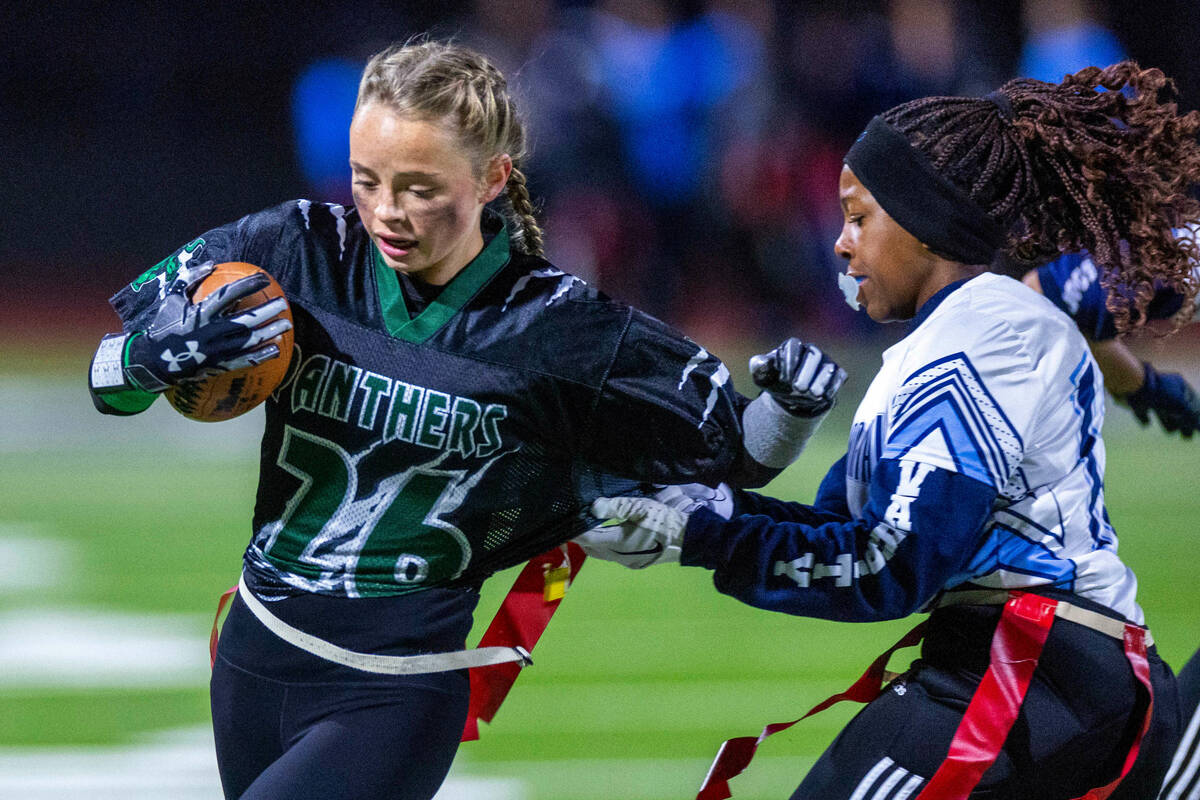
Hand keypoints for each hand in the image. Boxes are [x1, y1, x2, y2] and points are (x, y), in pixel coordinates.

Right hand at [122, 262, 292, 392]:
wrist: (153, 361)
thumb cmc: (164, 324)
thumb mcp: (172, 298)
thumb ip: (190, 279)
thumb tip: (211, 264)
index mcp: (199, 313)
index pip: (229, 295)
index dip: (248, 285)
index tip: (264, 279)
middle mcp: (210, 332)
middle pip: (245, 320)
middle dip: (267, 311)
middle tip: (283, 303)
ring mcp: (215, 351)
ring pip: (249, 341)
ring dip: (270, 332)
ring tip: (286, 325)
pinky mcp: (218, 366)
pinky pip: (245, 360)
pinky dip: (262, 355)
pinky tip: (276, 349)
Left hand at [576, 484, 732, 568]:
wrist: (690, 539)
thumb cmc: (666, 521)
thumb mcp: (641, 507)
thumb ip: (616, 507)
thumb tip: (593, 507)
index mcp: (619, 544)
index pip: (589, 538)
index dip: (576, 530)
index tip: (566, 521)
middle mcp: (620, 557)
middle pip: (592, 549)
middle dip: (582, 538)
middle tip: (576, 522)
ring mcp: (629, 563)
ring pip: (602, 554)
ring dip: (594, 543)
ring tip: (590, 526)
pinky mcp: (636, 563)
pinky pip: (613, 556)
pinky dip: (606, 546)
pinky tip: (609, 534)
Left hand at [749, 338, 845, 416]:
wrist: (790, 396)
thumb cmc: (774, 381)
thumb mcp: (762, 376)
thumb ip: (759, 367)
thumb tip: (762, 362)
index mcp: (791, 347)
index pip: (793, 346)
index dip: (790, 361)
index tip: (784, 379)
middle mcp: (810, 351)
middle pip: (814, 355)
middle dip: (807, 372)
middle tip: (799, 388)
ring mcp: (825, 362)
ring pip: (828, 366)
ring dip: (821, 381)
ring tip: (813, 394)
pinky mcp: (836, 374)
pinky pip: (839, 376)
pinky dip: (833, 386)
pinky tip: (824, 397)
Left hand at [1122, 363, 1199, 437]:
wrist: (1131, 384)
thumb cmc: (1160, 395)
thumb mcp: (1182, 408)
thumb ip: (1192, 418)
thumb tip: (1199, 428)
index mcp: (1179, 385)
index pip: (1192, 402)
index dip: (1196, 416)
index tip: (1198, 429)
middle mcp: (1165, 388)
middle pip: (1177, 409)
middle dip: (1183, 423)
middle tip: (1187, 437)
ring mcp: (1150, 395)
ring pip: (1161, 411)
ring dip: (1167, 422)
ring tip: (1171, 432)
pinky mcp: (1135, 402)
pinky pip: (1141, 411)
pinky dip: (1144, 418)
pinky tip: (1146, 423)